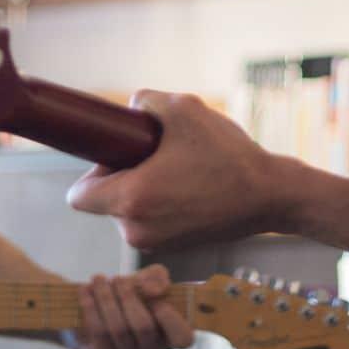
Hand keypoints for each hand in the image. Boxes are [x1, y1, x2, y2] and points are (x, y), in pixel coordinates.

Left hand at [66, 265, 194, 348]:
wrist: (98, 307)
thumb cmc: (132, 294)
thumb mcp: (148, 279)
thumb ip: (157, 278)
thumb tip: (153, 291)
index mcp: (172, 337)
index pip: (183, 338)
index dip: (170, 319)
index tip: (156, 299)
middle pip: (143, 327)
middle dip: (127, 297)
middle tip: (116, 278)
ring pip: (118, 328)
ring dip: (105, 298)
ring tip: (98, 279)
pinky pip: (98, 332)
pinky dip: (90, 307)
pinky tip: (85, 291)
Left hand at [67, 91, 285, 250]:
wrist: (271, 196)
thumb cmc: (228, 156)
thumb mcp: (183, 108)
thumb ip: (144, 100)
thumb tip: (132, 109)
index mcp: (131, 200)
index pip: (78, 196)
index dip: (94, 170)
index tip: (121, 154)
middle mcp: (136, 230)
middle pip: (104, 201)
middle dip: (123, 175)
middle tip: (159, 155)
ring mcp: (155, 243)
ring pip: (129, 210)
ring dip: (144, 189)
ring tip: (182, 169)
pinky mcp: (174, 248)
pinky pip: (151, 220)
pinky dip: (161, 203)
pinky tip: (192, 185)